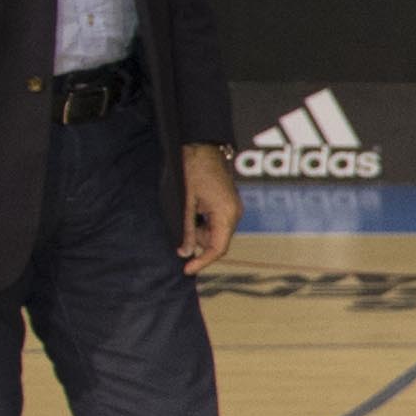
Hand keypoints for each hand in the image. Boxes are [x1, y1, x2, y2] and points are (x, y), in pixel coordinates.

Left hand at [176, 142, 239, 271]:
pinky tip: (193, 207)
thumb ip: (186, 229)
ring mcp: (233, 208)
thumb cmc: (192, 170)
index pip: (218, 248)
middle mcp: (235, 213)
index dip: (202, 261)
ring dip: (199, 229)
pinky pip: (217, 221)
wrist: (202, 146)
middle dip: (197, 241)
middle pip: (217, 241)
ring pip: (216, 232)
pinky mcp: (228, 203)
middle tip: (180, 229)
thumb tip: (185, 251)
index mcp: (226, 214)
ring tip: (186, 210)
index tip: (187, 270)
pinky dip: (203, 222)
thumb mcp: (185, 202)